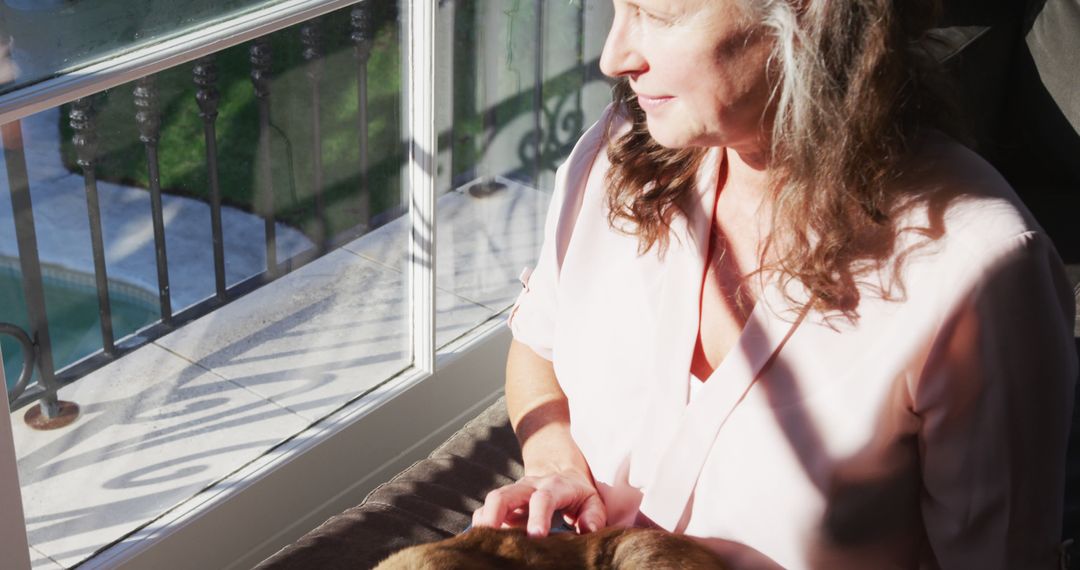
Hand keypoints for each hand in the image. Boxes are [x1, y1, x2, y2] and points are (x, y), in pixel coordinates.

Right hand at [472, 469, 606, 536]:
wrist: (560, 473)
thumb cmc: (578, 495)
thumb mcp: (592, 501)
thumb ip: (593, 516)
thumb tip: (588, 531)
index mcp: (554, 486)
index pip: (544, 498)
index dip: (538, 516)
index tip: (536, 536)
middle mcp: (528, 487)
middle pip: (505, 495)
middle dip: (495, 514)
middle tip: (491, 537)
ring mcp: (513, 495)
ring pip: (492, 501)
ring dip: (484, 521)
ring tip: (480, 543)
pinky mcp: (503, 505)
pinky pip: (485, 511)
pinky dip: (480, 526)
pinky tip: (480, 542)